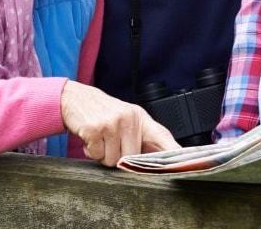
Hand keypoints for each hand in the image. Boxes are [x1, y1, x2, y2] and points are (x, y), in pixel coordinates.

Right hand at [60, 81, 178, 166]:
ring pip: (113, 160)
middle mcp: (129, 119)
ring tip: (102, 139)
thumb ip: (141, 136)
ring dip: (104, 155)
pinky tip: (92, 138)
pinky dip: (91, 151)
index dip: (173, 150)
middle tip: (112, 144)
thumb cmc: (106, 113)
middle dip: (120, 157)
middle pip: (132, 156)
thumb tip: (156, 159)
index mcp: (141, 118)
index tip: (183, 160)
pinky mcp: (94, 129)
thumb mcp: (127, 118)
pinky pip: (96, 155)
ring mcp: (112, 123)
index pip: (162, 136)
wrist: (78, 98)